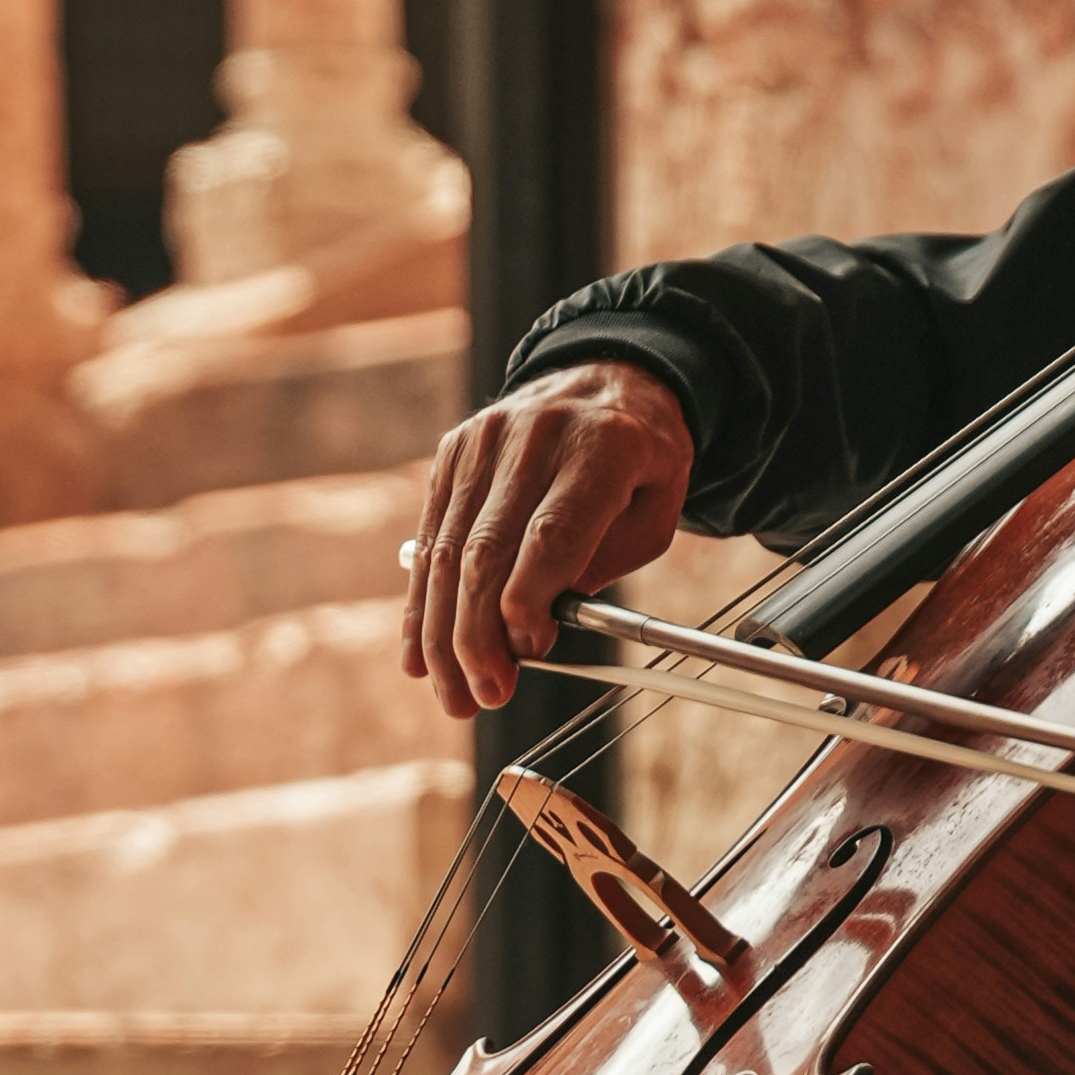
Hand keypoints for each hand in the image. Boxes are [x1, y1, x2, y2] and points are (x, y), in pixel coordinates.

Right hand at [399, 360, 696, 717]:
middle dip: (480, 636)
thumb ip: (600, 567)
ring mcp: (483, 442)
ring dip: (444, 635)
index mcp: (602, 447)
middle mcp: (534, 437)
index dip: (530, 599)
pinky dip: (422, 604)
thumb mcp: (653, 512)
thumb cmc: (640, 461)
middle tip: (486, 696)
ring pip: (448, 551)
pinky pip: (429, 538)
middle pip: (488, 550)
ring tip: (454, 693)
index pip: (551, 531)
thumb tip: (529, 635)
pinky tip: (420, 654)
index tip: (527, 654)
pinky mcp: (452, 454)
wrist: (607, 378)